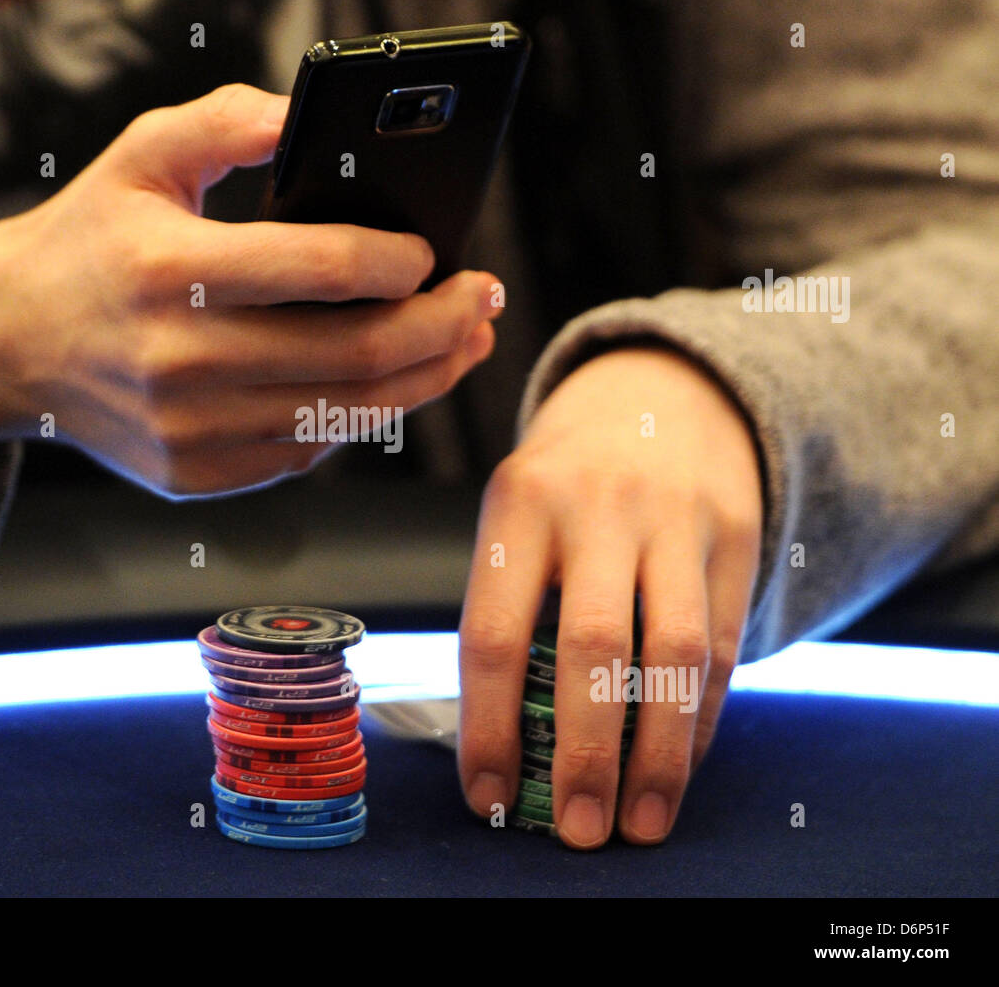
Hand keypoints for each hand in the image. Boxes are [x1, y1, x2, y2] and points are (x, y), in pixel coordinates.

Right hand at [0, 83, 500, 493]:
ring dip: (423, 379)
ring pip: (345, 415)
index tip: (436, 252)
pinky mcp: (196, 475)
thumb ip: (224, 120)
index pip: (319, 269)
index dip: (399, 263)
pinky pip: (309, 451)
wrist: (11, 345)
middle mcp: (178, 360)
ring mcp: (189, 430)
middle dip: (441, 328)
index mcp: (168, 270)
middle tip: (481, 302)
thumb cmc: (89, 242)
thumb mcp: (139, 155)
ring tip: (461, 344)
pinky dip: (361, 417)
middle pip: (354, 356)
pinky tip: (386, 383)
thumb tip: (306, 118)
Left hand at [459, 345, 762, 846]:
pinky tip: (683, 764)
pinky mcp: (736, 535)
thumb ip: (513, 605)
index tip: (489, 799)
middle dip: (585, 753)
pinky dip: (703, 716)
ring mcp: (674, 518)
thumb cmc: (564, 483)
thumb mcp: (517, 516)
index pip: (495, 633)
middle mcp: (597, 506)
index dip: (490, 728)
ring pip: (675, 653)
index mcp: (518, 505)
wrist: (657, 393)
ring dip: (660, 753)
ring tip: (643, 823)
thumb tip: (507, 743)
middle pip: (592, 646)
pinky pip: (724, 643)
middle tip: (579, 832)